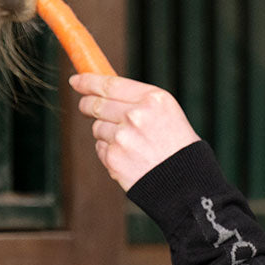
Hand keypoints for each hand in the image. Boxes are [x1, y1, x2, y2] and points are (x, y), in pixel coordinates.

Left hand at [70, 73, 200, 190]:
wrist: (187, 184)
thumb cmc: (179, 146)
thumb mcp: (167, 113)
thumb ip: (138, 101)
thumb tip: (103, 92)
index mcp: (153, 99)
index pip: (110, 84)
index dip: (88, 81)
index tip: (76, 80)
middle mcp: (136, 115)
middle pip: (96, 104)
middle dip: (87, 104)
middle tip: (86, 106)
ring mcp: (122, 137)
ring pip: (97, 128)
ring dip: (106, 132)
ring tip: (130, 143)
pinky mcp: (114, 158)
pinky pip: (101, 149)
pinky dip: (110, 152)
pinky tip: (130, 158)